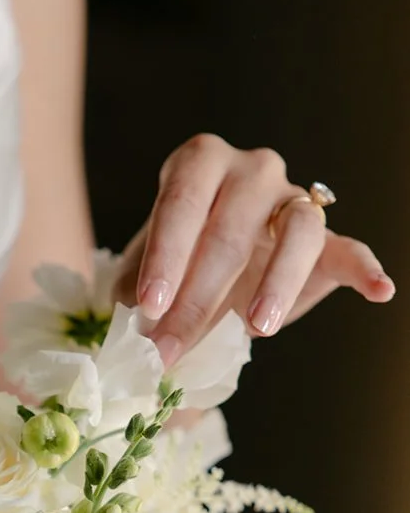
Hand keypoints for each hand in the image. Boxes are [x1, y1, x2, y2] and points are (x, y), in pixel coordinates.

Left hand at [115, 133, 394, 365]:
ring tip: (257, 329)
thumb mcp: (141, 274)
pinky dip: (366, 268)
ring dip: (276, 283)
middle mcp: (251, 171)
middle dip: (198, 297)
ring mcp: (292, 202)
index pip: (183, 202)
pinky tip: (379, 290)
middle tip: (171, 348)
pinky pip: (348, 248)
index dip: (165, 256)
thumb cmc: (171, 266)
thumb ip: (134, 294)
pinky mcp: (324, 240)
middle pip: (230, 229)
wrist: (205, 274)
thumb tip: (132, 333)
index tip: (148, 306)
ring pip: (295, 233)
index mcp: (200, 164)